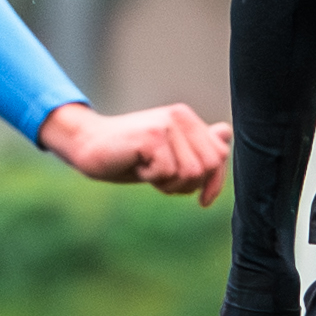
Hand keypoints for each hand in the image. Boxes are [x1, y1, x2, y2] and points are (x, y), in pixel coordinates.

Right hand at [39, 101, 231, 204]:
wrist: (88, 146)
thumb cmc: (129, 155)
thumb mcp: (167, 154)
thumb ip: (196, 146)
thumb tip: (226, 134)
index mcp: (187, 118)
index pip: (220, 156)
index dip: (214, 183)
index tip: (202, 200)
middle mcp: (180, 116)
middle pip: (208, 166)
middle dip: (188, 184)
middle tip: (162, 181)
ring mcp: (166, 124)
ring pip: (190, 171)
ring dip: (169, 183)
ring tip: (149, 173)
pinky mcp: (152, 136)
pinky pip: (167, 172)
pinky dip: (152, 179)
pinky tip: (137, 167)